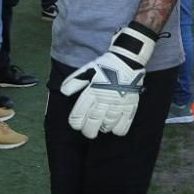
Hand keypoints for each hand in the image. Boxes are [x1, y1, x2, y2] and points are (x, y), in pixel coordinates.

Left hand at [59, 22, 156, 138]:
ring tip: (101, 127)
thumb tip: (63, 93)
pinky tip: (114, 128)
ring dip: (102, 129)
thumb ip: (74, 82)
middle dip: (88, 131)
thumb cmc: (105, 66)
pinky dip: (118, 129)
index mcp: (92, 91)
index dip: (76, 122)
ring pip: (108, 124)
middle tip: (88, 132)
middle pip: (93, 122)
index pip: (80, 113)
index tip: (75, 125)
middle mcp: (105, 99)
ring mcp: (119, 103)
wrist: (127, 60)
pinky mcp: (130, 105)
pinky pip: (124, 124)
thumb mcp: (86, 70)